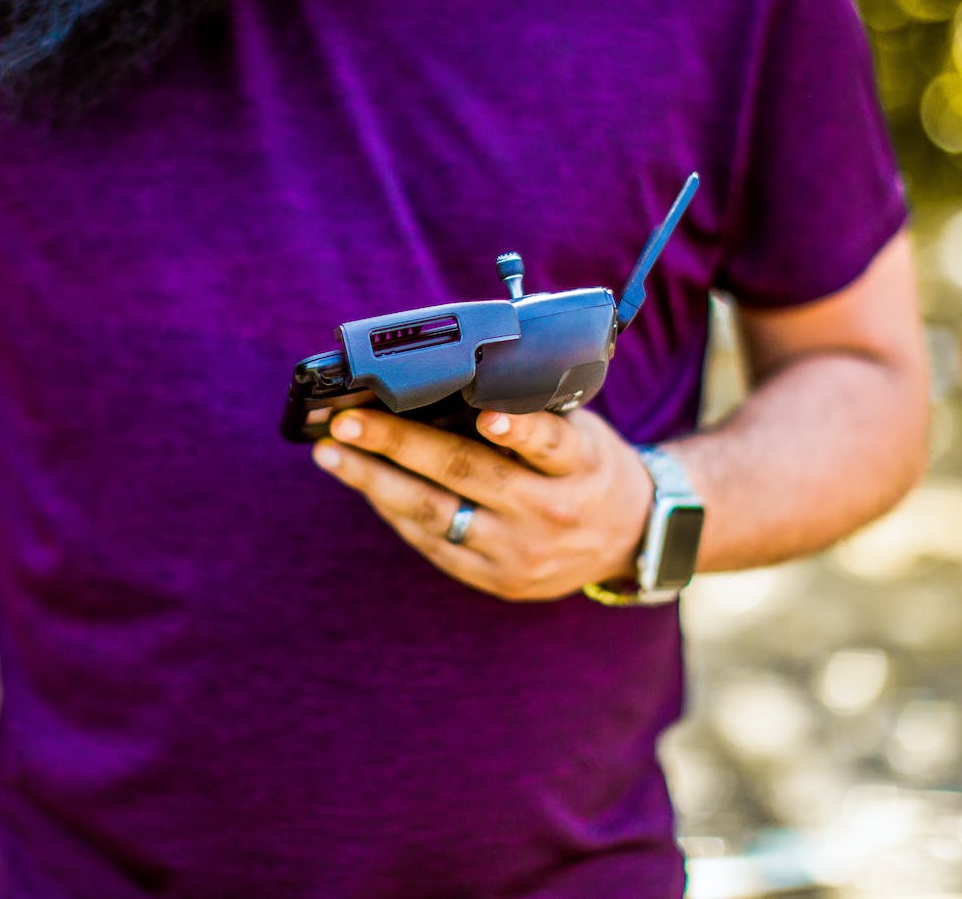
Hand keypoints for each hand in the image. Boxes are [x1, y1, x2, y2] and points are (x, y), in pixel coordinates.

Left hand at [310, 406, 654, 601]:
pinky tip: (364, 484)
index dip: (518, 427)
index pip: (550, 442)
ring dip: (375, 481)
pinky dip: (395, 510)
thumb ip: (531, 412)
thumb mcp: (582, 432)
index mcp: (580, 464)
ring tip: (333, 454)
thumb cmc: (588, 466)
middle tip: (349, 422)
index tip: (487, 414)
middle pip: (467, 473)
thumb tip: (448, 381)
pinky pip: (435, 543)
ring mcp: (522, 553)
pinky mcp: (498, 580)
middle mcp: (551, 511)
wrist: (628, 538)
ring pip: (437, 514)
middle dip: (399, 443)